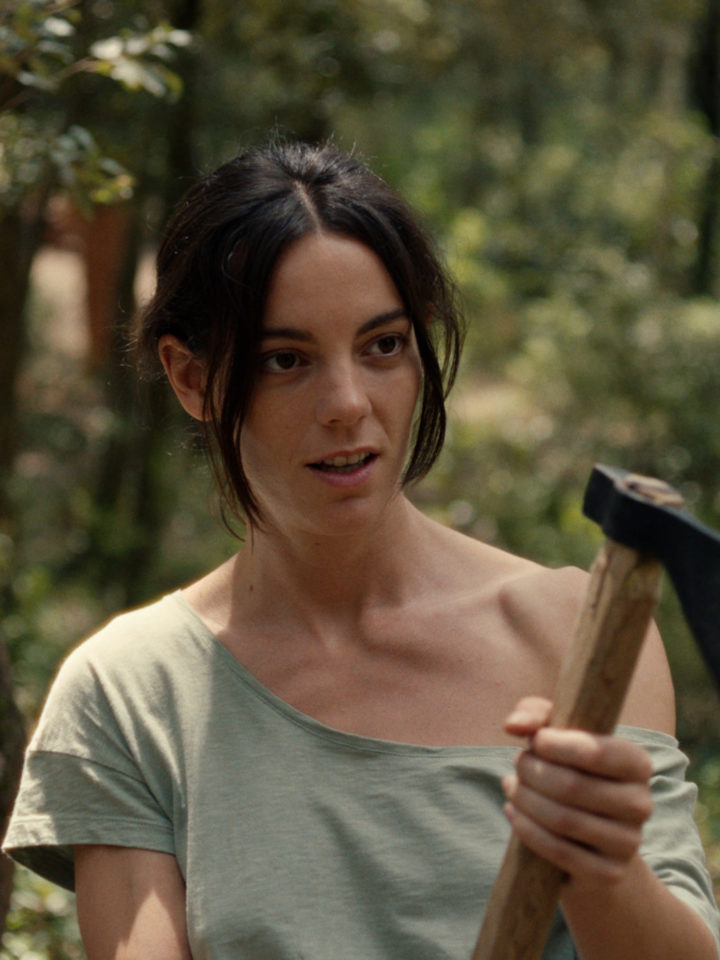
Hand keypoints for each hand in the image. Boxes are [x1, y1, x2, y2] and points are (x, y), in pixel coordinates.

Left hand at [501, 697, 653, 890]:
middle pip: (572, 786)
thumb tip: (512, 725)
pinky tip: (513, 812)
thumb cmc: (569, 768)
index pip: (596, 751)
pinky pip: (559, 852)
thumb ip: (535, 715)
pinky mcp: (609, 874)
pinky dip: (527, 830)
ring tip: (511, 786)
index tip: (533, 741)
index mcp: (637, 763)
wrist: (588, 836)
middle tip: (517, 765)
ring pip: (563, 820)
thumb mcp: (555, 734)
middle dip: (532, 772)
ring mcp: (628, 842)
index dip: (555, 745)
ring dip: (525, 799)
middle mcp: (641, 803)